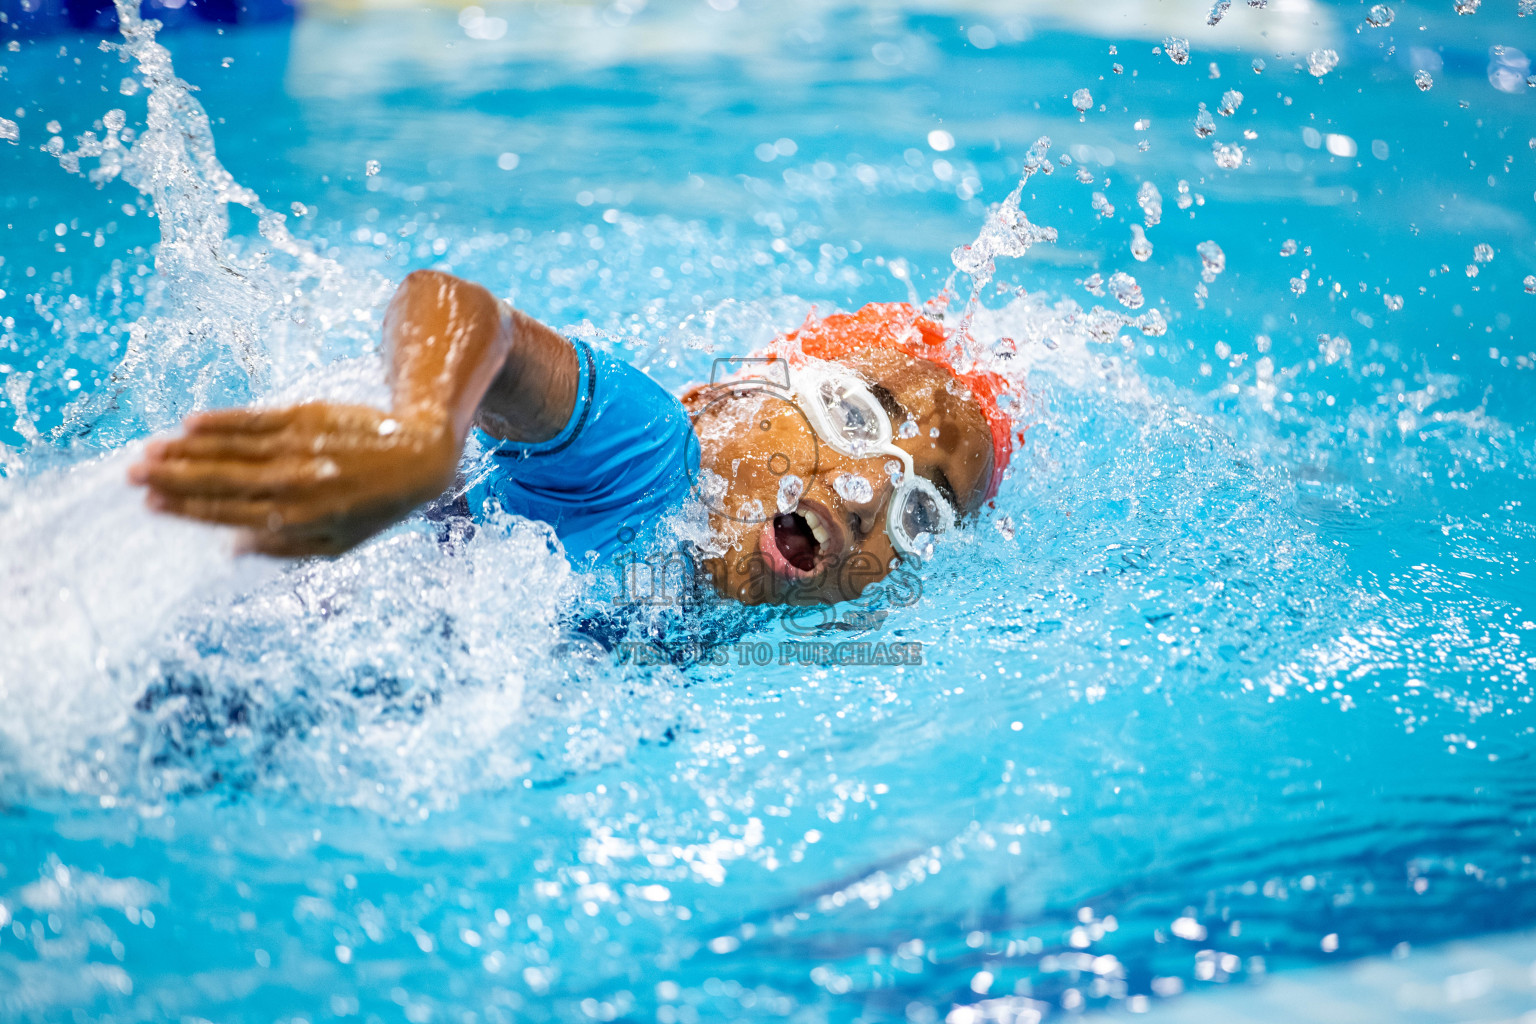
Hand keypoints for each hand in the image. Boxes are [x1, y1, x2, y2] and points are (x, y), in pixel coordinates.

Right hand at [128, 403, 457, 556]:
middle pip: (221, 479)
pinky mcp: (307, 417)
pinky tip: (191, 421)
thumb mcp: (338, 544)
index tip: (151, 503)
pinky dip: (222, 421)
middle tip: (132, 473)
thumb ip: (285, 548)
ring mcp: (299, 447)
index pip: (229, 513)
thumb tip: (234, 547)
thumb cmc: (376, 506)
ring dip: (187, 448)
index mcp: (298, 519)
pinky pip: (255, 419)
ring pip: (231, 448)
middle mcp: (295, 483)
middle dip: (173, 476)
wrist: (420, 456)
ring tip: (151, 449)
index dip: (187, 507)